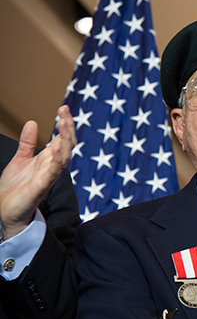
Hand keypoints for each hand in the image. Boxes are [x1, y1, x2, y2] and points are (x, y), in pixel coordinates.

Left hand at [0, 106, 74, 239]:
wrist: (6, 211)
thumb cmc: (14, 188)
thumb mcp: (19, 160)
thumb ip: (26, 143)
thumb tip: (32, 123)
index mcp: (47, 159)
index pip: (62, 138)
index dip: (65, 123)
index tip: (63, 107)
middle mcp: (52, 166)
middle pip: (68, 144)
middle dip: (68, 127)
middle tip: (65, 111)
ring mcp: (49, 175)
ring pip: (66, 155)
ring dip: (66, 140)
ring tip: (64, 123)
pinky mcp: (42, 185)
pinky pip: (54, 171)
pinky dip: (58, 159)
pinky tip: (57, 147)